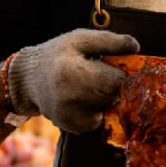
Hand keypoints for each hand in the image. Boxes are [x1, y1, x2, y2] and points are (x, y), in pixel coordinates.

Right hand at [8, 29, 139, 132]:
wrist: (29, 80)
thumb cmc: (57, 54)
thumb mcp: (80, 39)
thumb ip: (109, 41)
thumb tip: (136, 47)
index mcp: (74, 73)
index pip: (117, 81)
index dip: (122, 73)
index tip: (117, 66)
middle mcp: (71, 99)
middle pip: (114, 97)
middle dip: (114, 85)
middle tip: (101, 74)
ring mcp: (70, 117)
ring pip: (108, 110)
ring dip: (105, 98)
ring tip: (89, 85)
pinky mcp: (72, 127)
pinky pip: (98, 121)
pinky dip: (96, 110)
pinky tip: (83, 97)